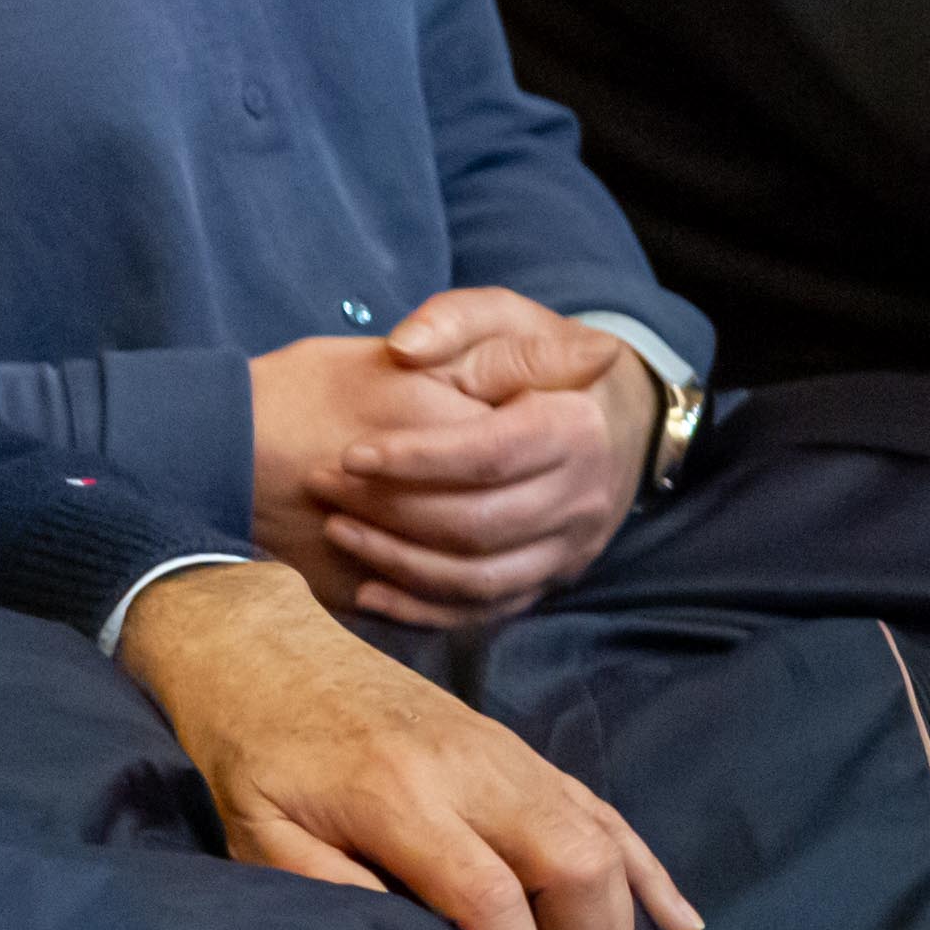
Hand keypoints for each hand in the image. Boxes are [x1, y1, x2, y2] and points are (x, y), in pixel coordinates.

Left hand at [113, 558, 699, 929]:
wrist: (266, 646)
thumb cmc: (253, 746)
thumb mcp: (255, 827)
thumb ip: (325, 889)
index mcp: (399, 796)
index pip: (492, 899)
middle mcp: (468, 769)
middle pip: (570, 866)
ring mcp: (502, 752)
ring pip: (598, 841)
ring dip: (624, 929)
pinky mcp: (513, 747)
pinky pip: (596, 808)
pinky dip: (643, 866)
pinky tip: (679, 919)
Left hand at [251, 291, 649, 624]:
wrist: (604, 416)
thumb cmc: (533, 359)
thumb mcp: (503, 318)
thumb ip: (452, 319)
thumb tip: (403, 348)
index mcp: (574, 428)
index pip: (490, 455)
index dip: (416, 460)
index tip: (350, 454)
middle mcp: (581, 496)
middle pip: (479, 524)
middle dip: (390, 511)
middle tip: (324, 486)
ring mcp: (569, 548)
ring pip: (478, 578)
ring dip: (398, 562)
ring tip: (336, 529)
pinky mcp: (548, 580)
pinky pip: (484, 611)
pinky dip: (423, 610)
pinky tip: (369, 591)